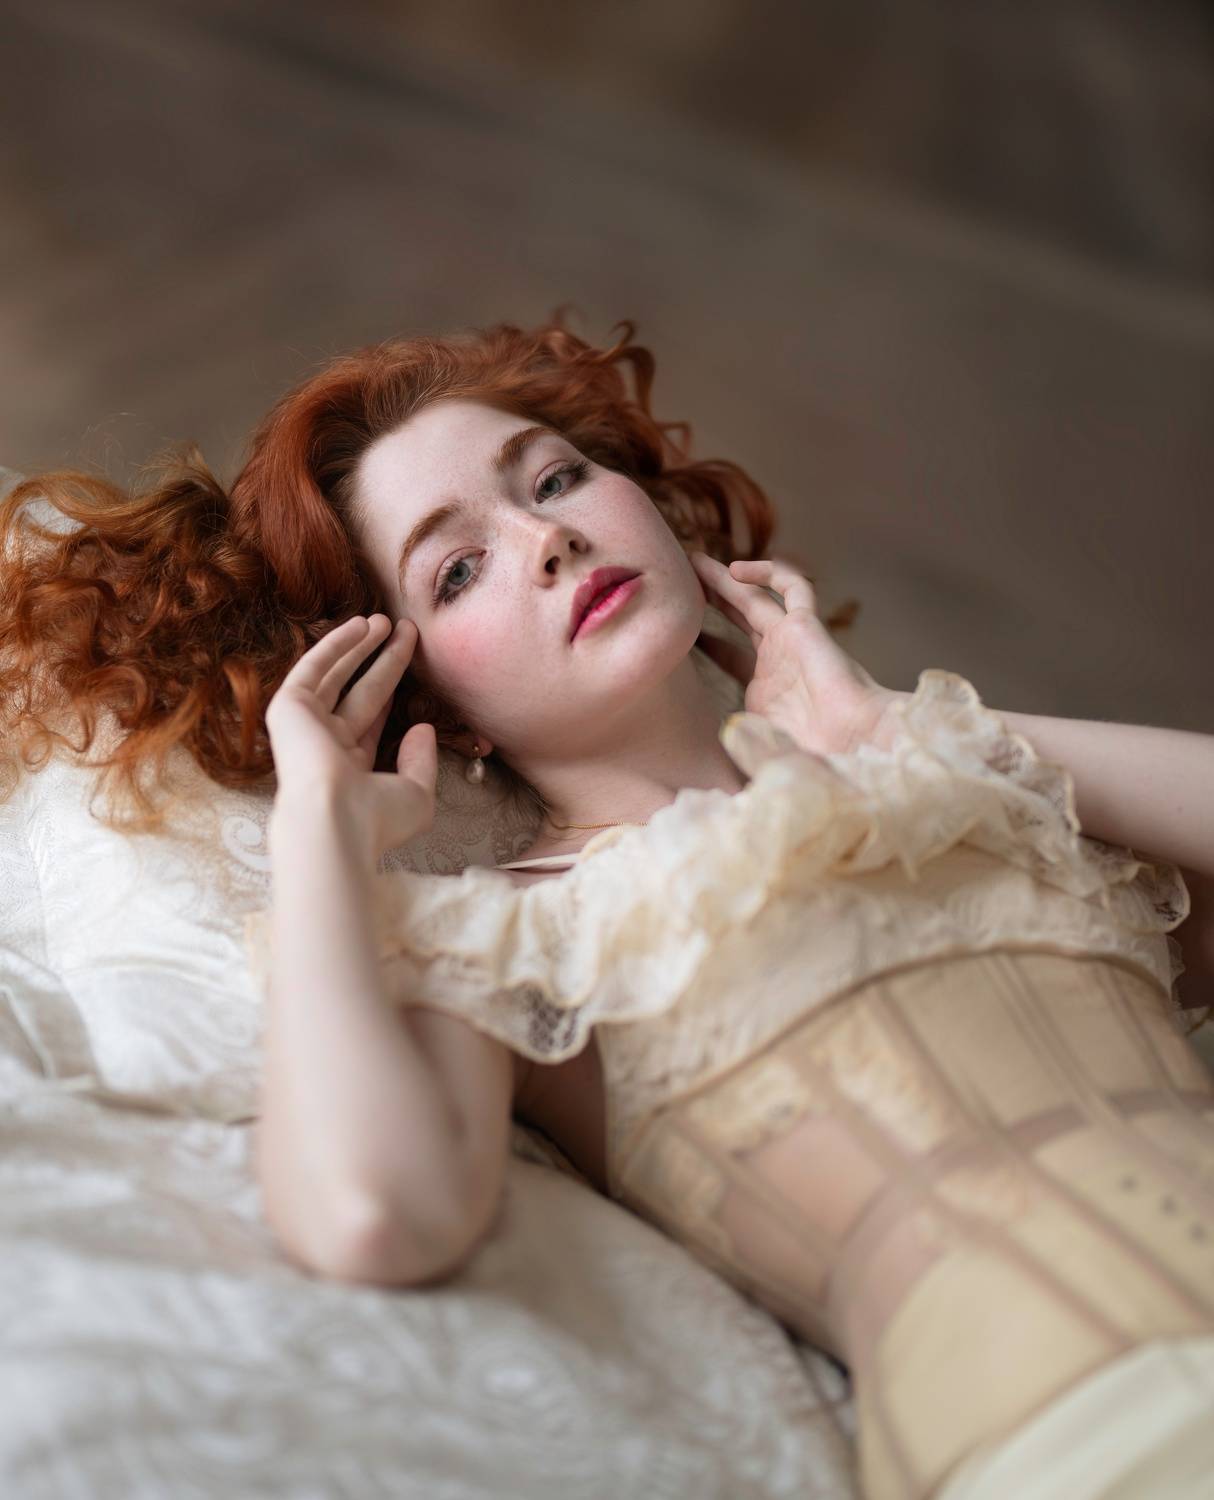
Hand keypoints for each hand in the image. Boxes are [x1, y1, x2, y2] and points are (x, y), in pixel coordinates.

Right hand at [264, 613, 436, 861]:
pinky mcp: (288, 708)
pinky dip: (335, 645)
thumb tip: (424, 728)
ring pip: (336, 674)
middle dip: (380, 658)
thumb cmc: (376, 818)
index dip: (388, 686)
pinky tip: (359, 623)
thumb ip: (421, 760)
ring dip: (358, 646)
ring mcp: (304, 725)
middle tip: (404, 628)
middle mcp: (324, 743)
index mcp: (349, 766)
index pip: (370, 717)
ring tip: (385, 619)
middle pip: (358, 689)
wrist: (336, 821)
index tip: (406, 660)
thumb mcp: (417, 793)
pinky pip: (314, 667)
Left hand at [690, 552, 904, 756]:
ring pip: (755, 599)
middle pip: (740, 620)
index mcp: (766, 691)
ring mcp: (791, 642)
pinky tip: (737, 570)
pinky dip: (769, 572)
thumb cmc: (813, 759)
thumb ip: (737, 744)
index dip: (708, 643)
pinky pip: (793, 587)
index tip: (679, 630)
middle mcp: (777, 662)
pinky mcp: (807, 625)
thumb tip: (714, 741)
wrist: (855, 746)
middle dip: (713, 599)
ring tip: (694, 559)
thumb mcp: (759, 753)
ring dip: (726, 580)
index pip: (730, 657)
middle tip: (683, 579)